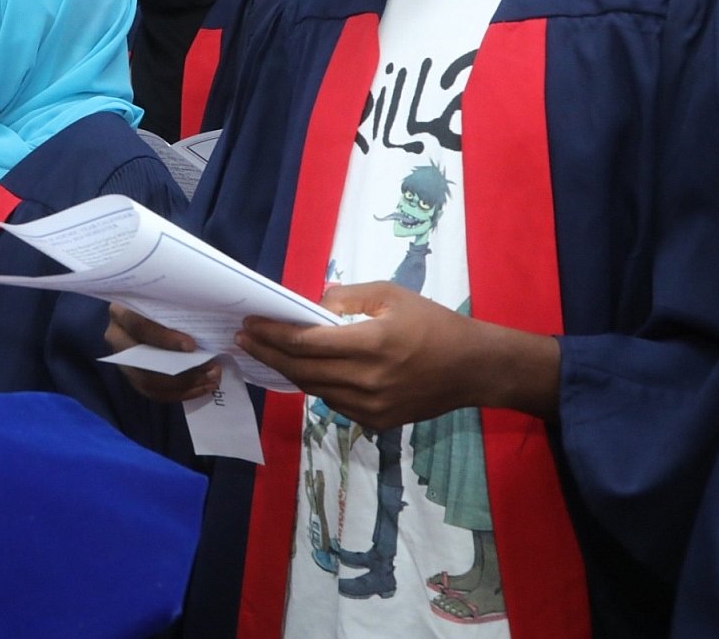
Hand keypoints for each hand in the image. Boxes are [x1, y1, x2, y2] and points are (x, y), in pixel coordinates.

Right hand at [103, 304, 220, 402]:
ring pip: (148, 382)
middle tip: (212, 369)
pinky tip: (202, 387)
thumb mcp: (167, 298)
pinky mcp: (133, 376)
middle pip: (142, 362)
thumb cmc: (165, 300)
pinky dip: (180, 393)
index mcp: (121, 310)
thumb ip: (179, 306)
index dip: (164, 339)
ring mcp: (123, 360)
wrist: (151, 311)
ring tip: (212, 379)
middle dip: (181, 370)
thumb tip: (210, 317)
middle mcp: (116, 336)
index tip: (191, 345)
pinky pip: (153, 393)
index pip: (138, 326)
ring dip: (184, 384)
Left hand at [236, 281, 560, 427]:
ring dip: (288, 371)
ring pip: (314, 389)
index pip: (306, 342)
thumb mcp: (391, 295)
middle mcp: (367, 380)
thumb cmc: (433, 324)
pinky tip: (306, 370)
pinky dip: (317, 385)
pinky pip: (334, 402)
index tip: (250, 324)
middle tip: (245, 339)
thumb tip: (312, 304)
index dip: (272, 334)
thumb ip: (347, 298)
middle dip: (268, 354)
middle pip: (301, 370)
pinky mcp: (376, 422)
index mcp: (371, 343)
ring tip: (267, 353)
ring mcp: (370, 406)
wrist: (473, 368)